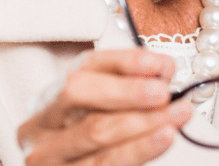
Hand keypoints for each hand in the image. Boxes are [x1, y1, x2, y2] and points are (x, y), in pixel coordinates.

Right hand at [17, 50, 192, 164]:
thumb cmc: (81, 139)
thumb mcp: (96, 110)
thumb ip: (127, 89)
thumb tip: (164, 73)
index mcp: (53, 92)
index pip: (88, 65)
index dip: (126, 62)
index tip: (160, 64)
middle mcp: (43, 120)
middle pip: (80, 93)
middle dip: (127, 91)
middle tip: (163, 93)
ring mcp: (48, 153)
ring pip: (95, 132)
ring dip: (143, 122)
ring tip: (175, 115)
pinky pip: (104, 163)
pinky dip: (139, 149)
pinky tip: (162, 139)